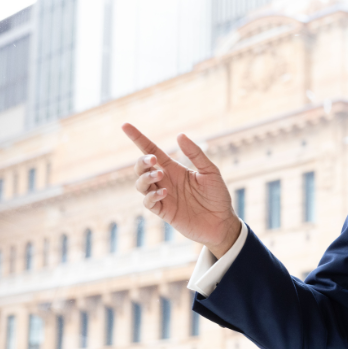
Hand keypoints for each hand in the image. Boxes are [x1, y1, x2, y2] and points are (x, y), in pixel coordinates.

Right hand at [121, 123, 241, 257]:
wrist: (222, 222)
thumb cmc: (218, 196)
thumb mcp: (210, 171)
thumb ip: (196, 154)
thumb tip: (179, 135)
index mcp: (175, 169)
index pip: (152, 151)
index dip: (138, 138)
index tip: (125, 125)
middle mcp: (166, 181)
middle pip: (142, 168)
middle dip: (142, 162)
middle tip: (153, 160)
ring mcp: (163, 197)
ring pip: (141, 184)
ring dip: (146, 177)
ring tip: (160, 174)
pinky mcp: (164, 212)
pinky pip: (148, 203)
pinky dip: (151, 196)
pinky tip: (164, 192)